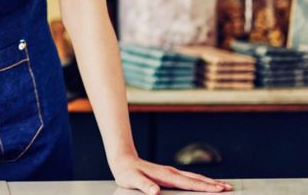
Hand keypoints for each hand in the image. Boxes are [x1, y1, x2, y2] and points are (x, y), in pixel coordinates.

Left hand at [110, 153, 232, 194]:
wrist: (122, 160)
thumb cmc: (127, 173)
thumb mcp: (132, 180)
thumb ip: (144, 186)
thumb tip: (155, 192)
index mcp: (166, 175)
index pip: (189, 183)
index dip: (204, 187)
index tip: (219, 189)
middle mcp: (171, 173)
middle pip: (196, 179)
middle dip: (213, 184)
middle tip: (229, 188)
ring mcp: (171, 173)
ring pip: (194, 178)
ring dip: (209, 182)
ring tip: (223, 186)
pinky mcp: (169, 175)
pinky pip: (189, 179)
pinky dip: (200, 182)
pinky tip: (204, 185)